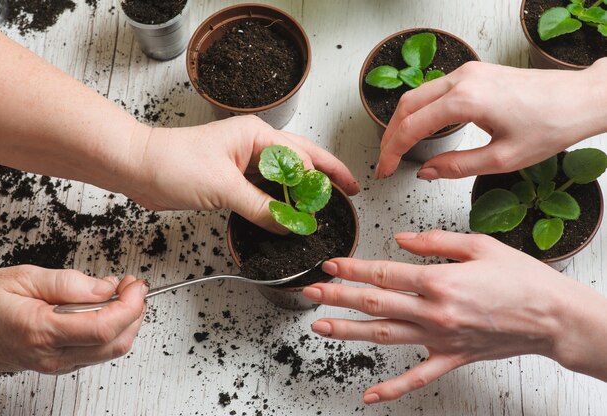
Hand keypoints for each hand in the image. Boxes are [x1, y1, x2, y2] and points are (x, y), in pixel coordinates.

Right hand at [0, 266, 146, 374]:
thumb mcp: (24, 278)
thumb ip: (68, 283)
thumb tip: (104, 287)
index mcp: (42, 332)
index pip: (103, 328)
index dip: (130, 305)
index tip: (136, 285)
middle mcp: (53, 355)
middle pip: (116, 343)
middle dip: (135, 312)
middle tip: (132, 286)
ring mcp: (58, 364)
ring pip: (111, 350)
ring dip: (127, 321)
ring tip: (120, 293)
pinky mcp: (62, 364)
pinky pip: (99, 351)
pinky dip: (113, 329)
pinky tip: (106, 308)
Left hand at [126, 116, 359, 233]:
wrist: (138, 168)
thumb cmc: (173, 163)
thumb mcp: (224, 188)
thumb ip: (262, 208)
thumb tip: (291, 224)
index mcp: (256, 136)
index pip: (302, 157)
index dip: (324, 177)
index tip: (342, 194)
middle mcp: (253, 145)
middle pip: (300, 161)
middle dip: (324, 178)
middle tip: (347, 193)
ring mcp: (242, 161)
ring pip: (282, 177)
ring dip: (301, 192)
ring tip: (323, 206)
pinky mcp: (231, 178)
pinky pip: (264, 190)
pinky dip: (278, 202)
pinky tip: (288, 212)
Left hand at [302, 230, 606, 403]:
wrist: (553, 317)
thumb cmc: (521, 279)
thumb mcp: (479, 245)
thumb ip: (434, 241)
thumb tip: (400, 239)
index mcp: (439, 281)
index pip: (383, 274)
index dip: (352, 269)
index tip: (330, 265)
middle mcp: (434, 312)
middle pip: (375, 304)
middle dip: (338, 297)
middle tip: (311, 293)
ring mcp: (441, 338)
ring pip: (385, 336)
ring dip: (349, 331)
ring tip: (320, 327)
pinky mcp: (452, 357)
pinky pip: (417, 377)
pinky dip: (392, 388)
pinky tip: (369, 394)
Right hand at [376, 59, 606, 179]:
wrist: (580, 99)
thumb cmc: (551, 125)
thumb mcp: (502, 158)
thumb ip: (456, 166)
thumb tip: (425, 172)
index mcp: (466, 100)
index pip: (411, 126)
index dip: (392, 151)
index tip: (385, 170)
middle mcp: (462, 79)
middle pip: (407, 105)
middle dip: (390, 136)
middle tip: (385, 161)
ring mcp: (468, 72)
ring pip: (418, 94)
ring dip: (402, 121)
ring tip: (397, 147)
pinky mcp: (475, 72)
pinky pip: (434, 89)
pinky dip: (419, 110)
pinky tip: (420, 128)